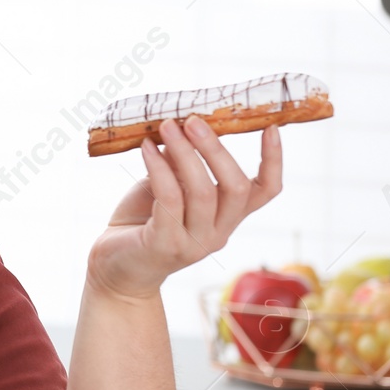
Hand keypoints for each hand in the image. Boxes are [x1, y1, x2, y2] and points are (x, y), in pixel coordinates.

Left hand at [86, 117, 281, 302]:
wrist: (115, 269)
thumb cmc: (143, 221)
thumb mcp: (169, 187)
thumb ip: (182, 163)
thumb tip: (186, 124)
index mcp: (227, 217)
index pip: (265, 191)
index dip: (273, 160)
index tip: (270, 126)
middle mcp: (218, 233)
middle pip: (235, 187)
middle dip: (215, 148)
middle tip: (193, 120)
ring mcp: (194, 243)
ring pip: (202, 191)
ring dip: (184, 152)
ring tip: (167, 126)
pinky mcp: (164, 245)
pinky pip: (168, 199)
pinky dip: (158, 168)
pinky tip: (146, 148)